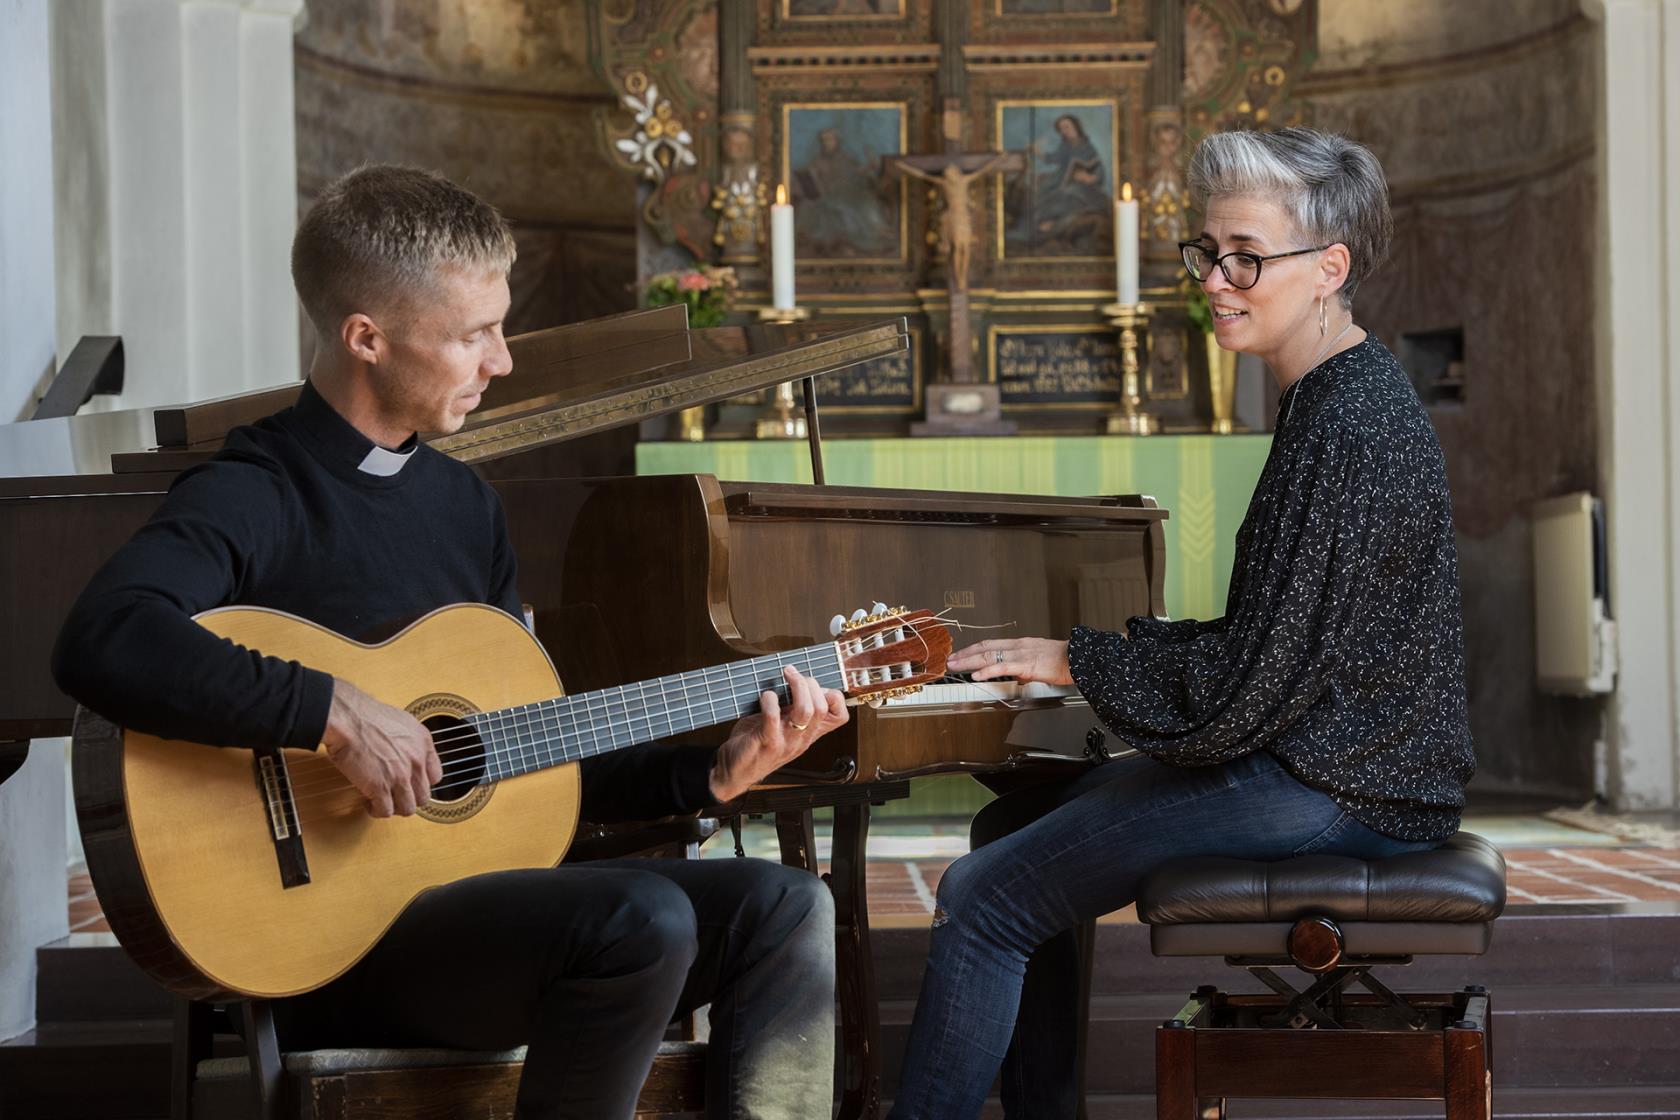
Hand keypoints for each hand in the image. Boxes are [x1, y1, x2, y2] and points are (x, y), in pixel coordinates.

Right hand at [322, 678, 441, 817]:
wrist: (348, 719)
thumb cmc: (366, 716)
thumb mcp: (401, 722)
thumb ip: (409, 740)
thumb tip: (405, 753)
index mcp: (423, 743)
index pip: (435, 776)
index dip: (420, 783)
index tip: (409, 784)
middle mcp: (416, 761)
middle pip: (423, 796)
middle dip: (407, 799)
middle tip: (393, 795)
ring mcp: (400, 776)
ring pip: (408, 808)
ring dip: (394, 808)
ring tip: (381, 801)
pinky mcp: (380, 787)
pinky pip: (386, 811)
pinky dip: (376, 810)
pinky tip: (368, 802)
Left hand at [708, 666, 848, 801]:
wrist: (734, 773)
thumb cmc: (756, 745)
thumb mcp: (783, 726)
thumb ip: (792, 708)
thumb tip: (798, 679)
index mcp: (809, 733)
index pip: (840, 717)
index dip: (835, 696)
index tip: (815, 684)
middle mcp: (802, 738)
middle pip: (822, 708)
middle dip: (809, 683)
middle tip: (793, 674)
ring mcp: (786, 741)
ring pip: (805, 711)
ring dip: (796, 687)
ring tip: (786, 675)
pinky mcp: (766, 742)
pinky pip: (772, 717)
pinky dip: (770, 700)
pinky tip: (765, 696)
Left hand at [947, 637, 1073, 685]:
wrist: (1078, 659)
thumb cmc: (1063, 661)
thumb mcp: (1039, 663)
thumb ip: (1026, 668)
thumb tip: (1018, 676)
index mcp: (1020, 645)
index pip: (990, 644)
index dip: (973, 649)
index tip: (960, 654)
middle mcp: (1017, 646)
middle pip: (984, 647)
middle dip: (965, 654)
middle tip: (950, 659)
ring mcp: (1020, 654)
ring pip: (988, 655)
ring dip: (968, 661)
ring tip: (956, 666)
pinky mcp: (1025, 664)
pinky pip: (1001, 667)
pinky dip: (986, 671)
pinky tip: (976, 675)